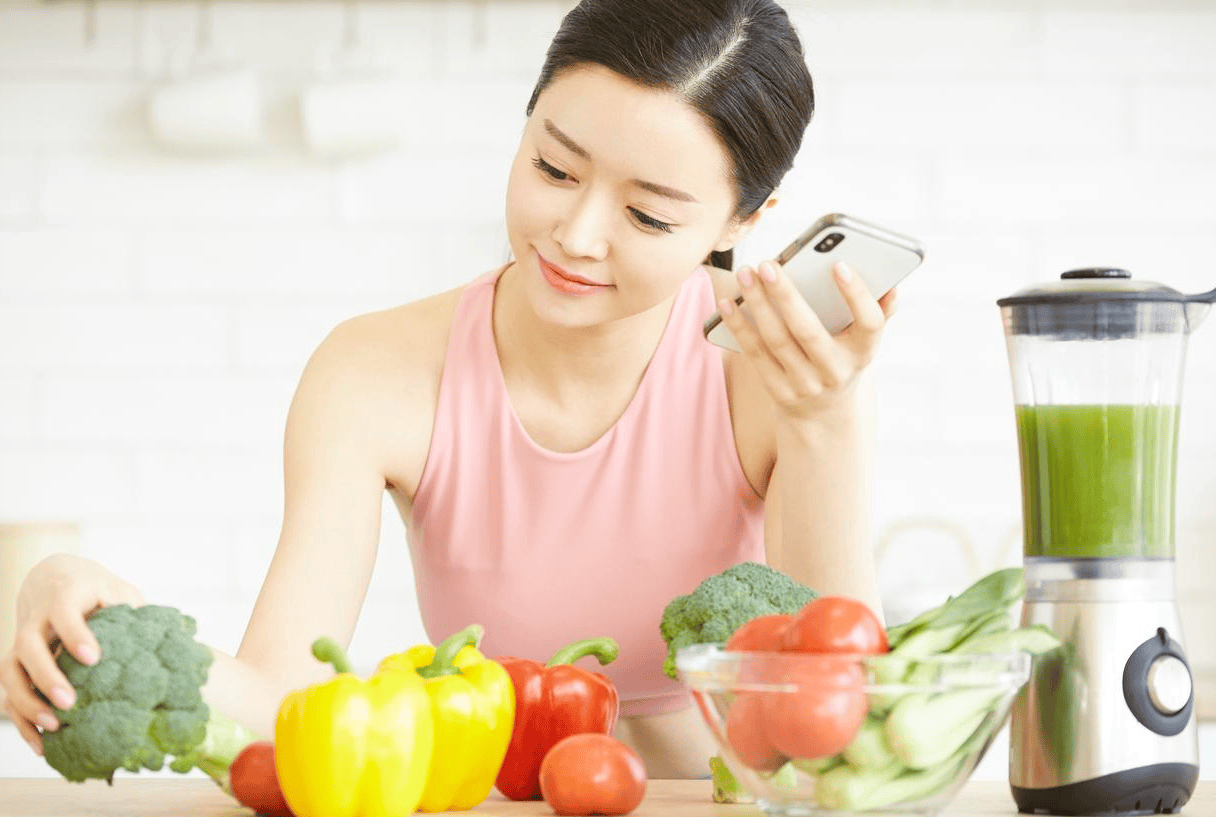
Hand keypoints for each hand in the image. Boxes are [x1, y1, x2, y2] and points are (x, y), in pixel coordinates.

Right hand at [0, 554, 143, 755]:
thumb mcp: (119, 590)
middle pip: (28, 645)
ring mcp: (22, 641)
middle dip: (46, 676)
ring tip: (54, 727)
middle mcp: (37, 617)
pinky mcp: (17, 662)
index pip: (64, 611)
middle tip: (69, 702)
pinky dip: (22, 719)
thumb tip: (180, 638)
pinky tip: (42, 744)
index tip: (93, 658)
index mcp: (66, 595)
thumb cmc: (97, 588)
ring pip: (10, 671)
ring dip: (28, 702)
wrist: (55, 578)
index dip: (76, 634)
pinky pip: (9, 691)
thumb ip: (138, 612)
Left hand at [716, 260, 896, 423]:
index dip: (857, 296)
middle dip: (786, 295)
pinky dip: (740, 327)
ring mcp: (805, 385)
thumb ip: (878, 313)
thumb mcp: (863, 341)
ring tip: (745, 274)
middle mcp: (835, 371)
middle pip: (808, 330)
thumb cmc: (843, 358)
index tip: (839, 264)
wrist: (823, 414)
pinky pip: (755, 354)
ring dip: (757, 305)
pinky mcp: (778, 391)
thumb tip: (892, 286)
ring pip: (776, 340)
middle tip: (768, 263)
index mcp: (863, 353)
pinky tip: (728, 302)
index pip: (869, 324)